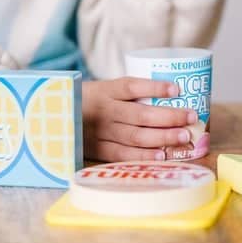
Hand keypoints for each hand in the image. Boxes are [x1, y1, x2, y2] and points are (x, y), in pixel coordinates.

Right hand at [82, 77, 197, 161]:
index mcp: (106, 90)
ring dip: (162, 137)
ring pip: (135, 136)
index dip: (155, 88)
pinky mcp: (97, 150)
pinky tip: (162, 155)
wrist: (51, 119)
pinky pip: (123, 154)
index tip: (176, 89)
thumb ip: (128, 92)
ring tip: (184, 137)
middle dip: (169, 117)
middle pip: (141, 114)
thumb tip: (170, 92)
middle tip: (191, 117)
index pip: (132, 86)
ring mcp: (100, 132)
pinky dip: (143, 156)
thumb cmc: (87, 101)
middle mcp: (104, 111)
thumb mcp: (102, 89)